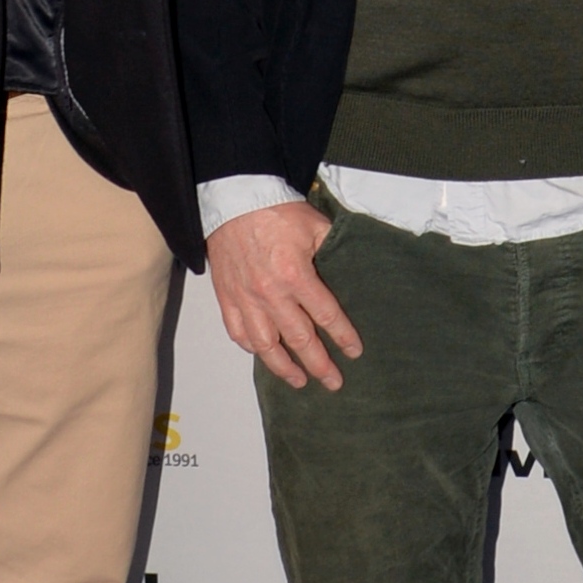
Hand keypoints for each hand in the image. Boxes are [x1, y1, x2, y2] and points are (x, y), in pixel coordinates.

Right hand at [204, 200, 363, 389]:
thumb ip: (333, 250)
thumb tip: (349, 270)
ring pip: (266, 345)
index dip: (343, 337)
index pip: (326, 316)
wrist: (233, 200)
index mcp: (296, 275)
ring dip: (284, 367)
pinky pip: (238, 332)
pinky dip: (251, 348)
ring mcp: (246, 299)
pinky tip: (263, 355)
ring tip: (299, 381)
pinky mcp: (227, 298)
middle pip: (299, 340)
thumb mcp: (315, 225)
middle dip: (319, 365)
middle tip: (333, 382)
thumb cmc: (275, 211)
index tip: (354, 352)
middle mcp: (270, 294)